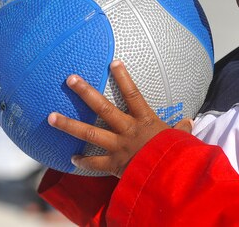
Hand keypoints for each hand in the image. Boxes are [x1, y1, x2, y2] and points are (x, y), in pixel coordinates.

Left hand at [47, 60, 192, 176]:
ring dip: (68, 124)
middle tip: (70, 79)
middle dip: (85, 92)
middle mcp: (128, 130)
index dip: (123, 77)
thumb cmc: (175, 154)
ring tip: (50, 117)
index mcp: (145, 120)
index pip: (133, 94)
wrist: (168, 176)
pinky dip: (82, 161)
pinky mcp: (113, 165)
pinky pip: (94, 163)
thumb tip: (189, 122)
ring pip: (89, 132)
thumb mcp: (181, 138)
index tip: (113, 62)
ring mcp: (118, 146)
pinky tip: (71, 158)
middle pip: (103, 108)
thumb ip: (182, 129)